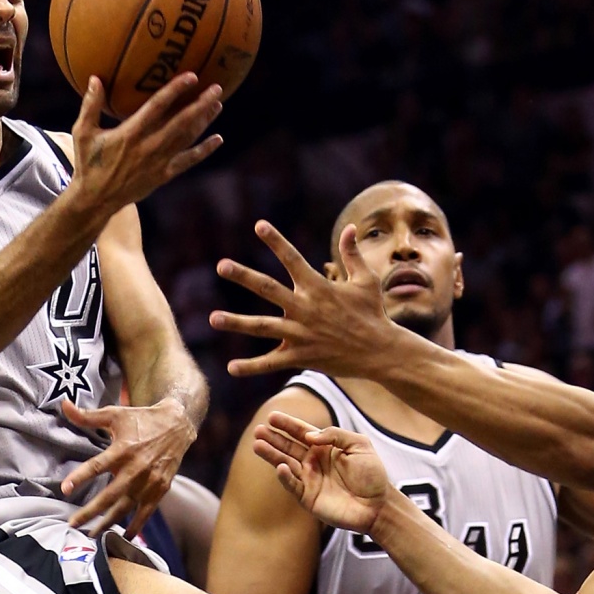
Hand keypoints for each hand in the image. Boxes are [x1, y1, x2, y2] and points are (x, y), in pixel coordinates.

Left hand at [60, 398, 197, 534]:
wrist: (177, 425)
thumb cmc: (142, 419)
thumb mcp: (115, 414)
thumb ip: (87, 416)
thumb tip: (63, 404)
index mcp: (123, 449)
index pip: (97, 466)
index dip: (80, 477)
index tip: (64, 489)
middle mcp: (136, 468)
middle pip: (109, 495)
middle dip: (90, 511)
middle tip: (73, 523)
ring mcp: (149, 481)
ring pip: (125, 507)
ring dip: (108, 522)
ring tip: (92, 534)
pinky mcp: (160, 489)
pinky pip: (146, 512)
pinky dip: (137, 525)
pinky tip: (126, 536)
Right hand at [69, 74, 223, 214]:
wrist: (96, 199)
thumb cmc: (88, 163)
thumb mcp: (83, 132)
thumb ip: (91, 105)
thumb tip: (95, 77)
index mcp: (130, 133)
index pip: (157, 106)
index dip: (176, 90)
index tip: (192, 76)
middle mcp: (149, 146)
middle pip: (181, 122)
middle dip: (201, 104)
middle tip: (217, 88)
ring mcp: (159, 162)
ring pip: (187, 139)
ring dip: (204, 121)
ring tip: (217, 105)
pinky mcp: (164, 175)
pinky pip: (188, 161)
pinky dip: (204, 150)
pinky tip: (217, 140)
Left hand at [210, 221, 398, 378]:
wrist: (380, 351)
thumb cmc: (373, 314)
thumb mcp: (365, 280)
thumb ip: (352, 254)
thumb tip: (350, 227)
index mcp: (318, 287)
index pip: (292, 259)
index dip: (276, 241)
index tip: (259, 225)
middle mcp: (305, 308)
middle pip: (268, 289)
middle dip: (243, 276)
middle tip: (221, 265)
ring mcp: (301, 334)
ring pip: (262, 327)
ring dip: (236, 323)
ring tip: (213, 319)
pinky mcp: (301, 356)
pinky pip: (271, 362)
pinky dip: (251, 366)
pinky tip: (231, 368)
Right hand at [252, 411, 391, 532]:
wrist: (378, 505)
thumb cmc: (372, 474)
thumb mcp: (359, 445)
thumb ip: (335, 435)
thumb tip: (310, 436)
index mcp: (325, 447)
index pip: (302, 432)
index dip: (287, 425)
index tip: (272, 416)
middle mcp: (314, 462)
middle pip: (288, 447)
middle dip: (273, 438)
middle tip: (258, 430)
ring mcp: (309, 480)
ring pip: (285, 464)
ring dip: (271, 455)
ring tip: (257, 445)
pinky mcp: (308, 497)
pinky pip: (293, 485)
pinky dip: (285, 477)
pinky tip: (279, 466)